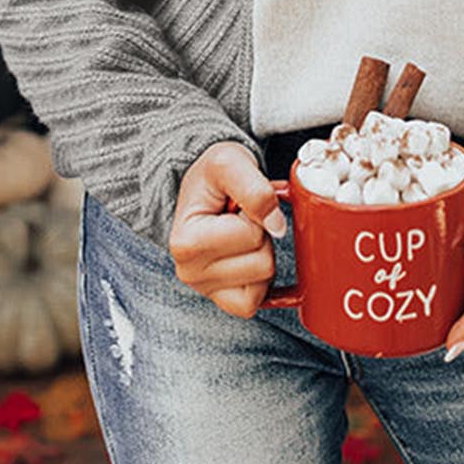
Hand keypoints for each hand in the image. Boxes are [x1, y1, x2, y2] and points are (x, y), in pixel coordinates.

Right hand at [168, 141, 286, 318]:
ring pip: (265, 280)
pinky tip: (248, 255)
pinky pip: (259, 299)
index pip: (251, 236)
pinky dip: (262, 277)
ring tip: (240, 233)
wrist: (204, 187)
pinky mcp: (223, 300)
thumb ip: (255, 189)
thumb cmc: (212, 176)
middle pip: (262, 263)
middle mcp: (190, 273)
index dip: (255, 214)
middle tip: (239, 219)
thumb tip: (277, 226)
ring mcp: (206, 290)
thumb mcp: (229, 162)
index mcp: (186, 243)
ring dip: (262, 252)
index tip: (235, 205)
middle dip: (260, 235)